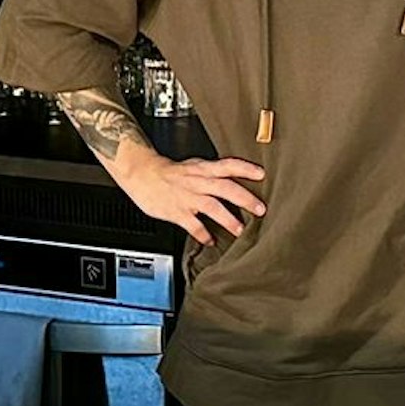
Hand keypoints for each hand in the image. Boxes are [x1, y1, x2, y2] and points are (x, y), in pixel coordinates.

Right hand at [113, 153, 266, 245]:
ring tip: (240, 230)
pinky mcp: (176, 212)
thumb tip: (238, 176)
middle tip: (260, 209)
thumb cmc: (172, 172)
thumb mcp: (195, 165)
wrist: (143, 175)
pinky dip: (202, 234)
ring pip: (211, 207)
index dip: (245, 168)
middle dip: (244, 198)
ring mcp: (187, 197)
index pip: (228, 165)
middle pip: (225, 188)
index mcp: (204, 169)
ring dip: (227, 219)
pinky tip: (210, 240)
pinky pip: (192, 225)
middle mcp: (198, 182)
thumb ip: (215, 172)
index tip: (261, 174)